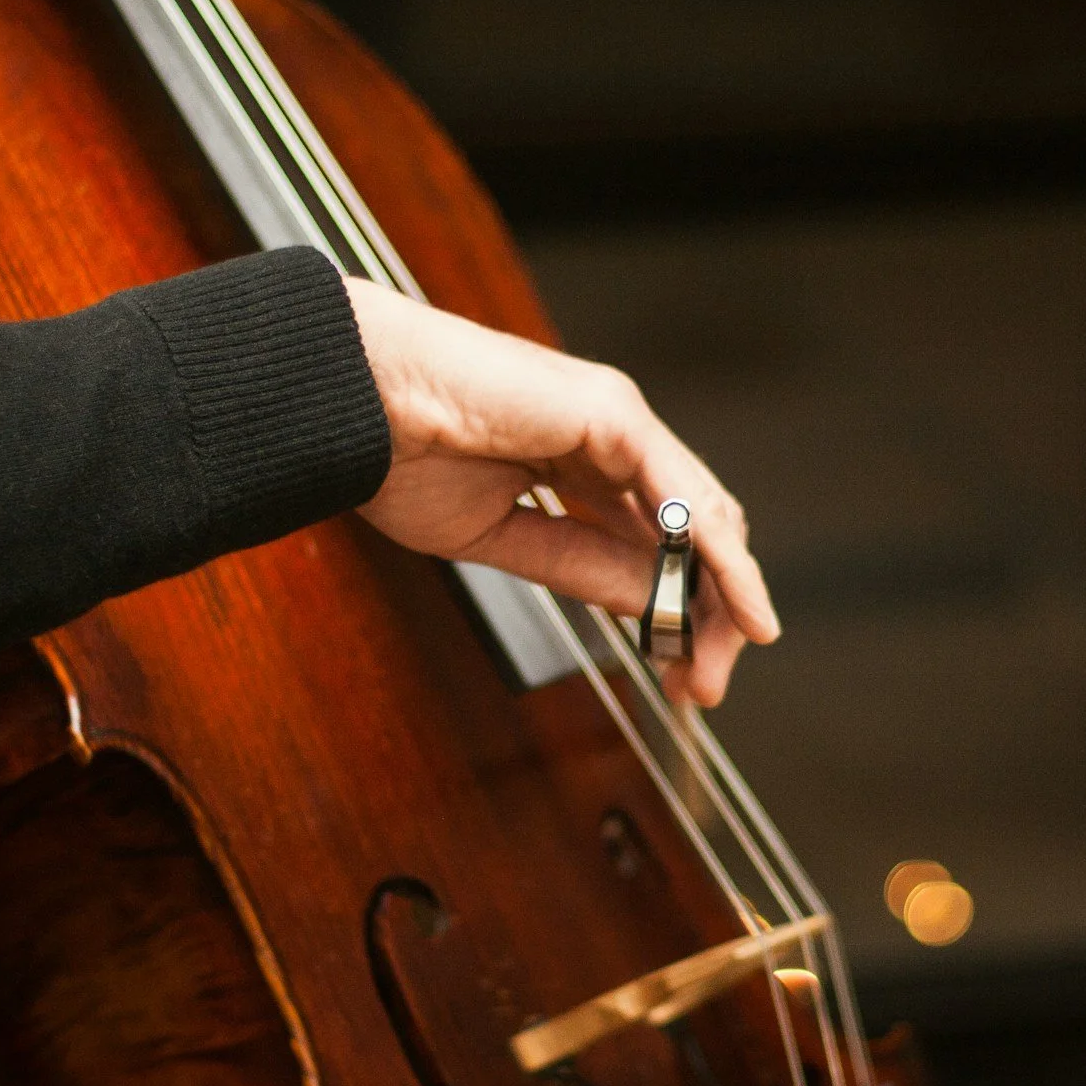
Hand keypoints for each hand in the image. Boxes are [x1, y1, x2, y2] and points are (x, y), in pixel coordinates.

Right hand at [346, 277, 778, 705]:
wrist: (352, 402)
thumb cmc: (399, 452)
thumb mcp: (504, 537)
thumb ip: (581, 566)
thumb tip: (650, 606)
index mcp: (581, 460)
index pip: (660, 537)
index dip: (680, 605)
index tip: (682, 671)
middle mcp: (612, 438)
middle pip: (697, 530)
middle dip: (712, 611)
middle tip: (703, 683)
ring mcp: (619, 422)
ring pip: (704, 515)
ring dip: (723, 594)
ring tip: (717, 658)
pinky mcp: (614, 416)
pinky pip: (683, 497)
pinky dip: (718, 554)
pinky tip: (732, 599)